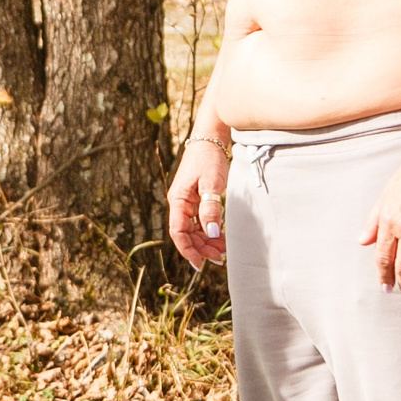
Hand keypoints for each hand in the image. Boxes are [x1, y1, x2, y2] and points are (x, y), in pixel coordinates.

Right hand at [168, 138, 228, 267]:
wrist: (211, 136)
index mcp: (178, 200)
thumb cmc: (209, 158)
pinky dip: (209, 230)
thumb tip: (211, 234)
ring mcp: (187, 200)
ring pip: (193, 229)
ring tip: (223, 250)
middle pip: (186, 234)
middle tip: (220, 258)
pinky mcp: (196, 197)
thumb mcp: (211, 184)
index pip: (178, 232)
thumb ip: (210, 210)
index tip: (200, 264)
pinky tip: (221, 236)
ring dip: (206, 241)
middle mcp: (180, 202)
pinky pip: (200, 220)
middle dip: (200, 248)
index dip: (187, 250)